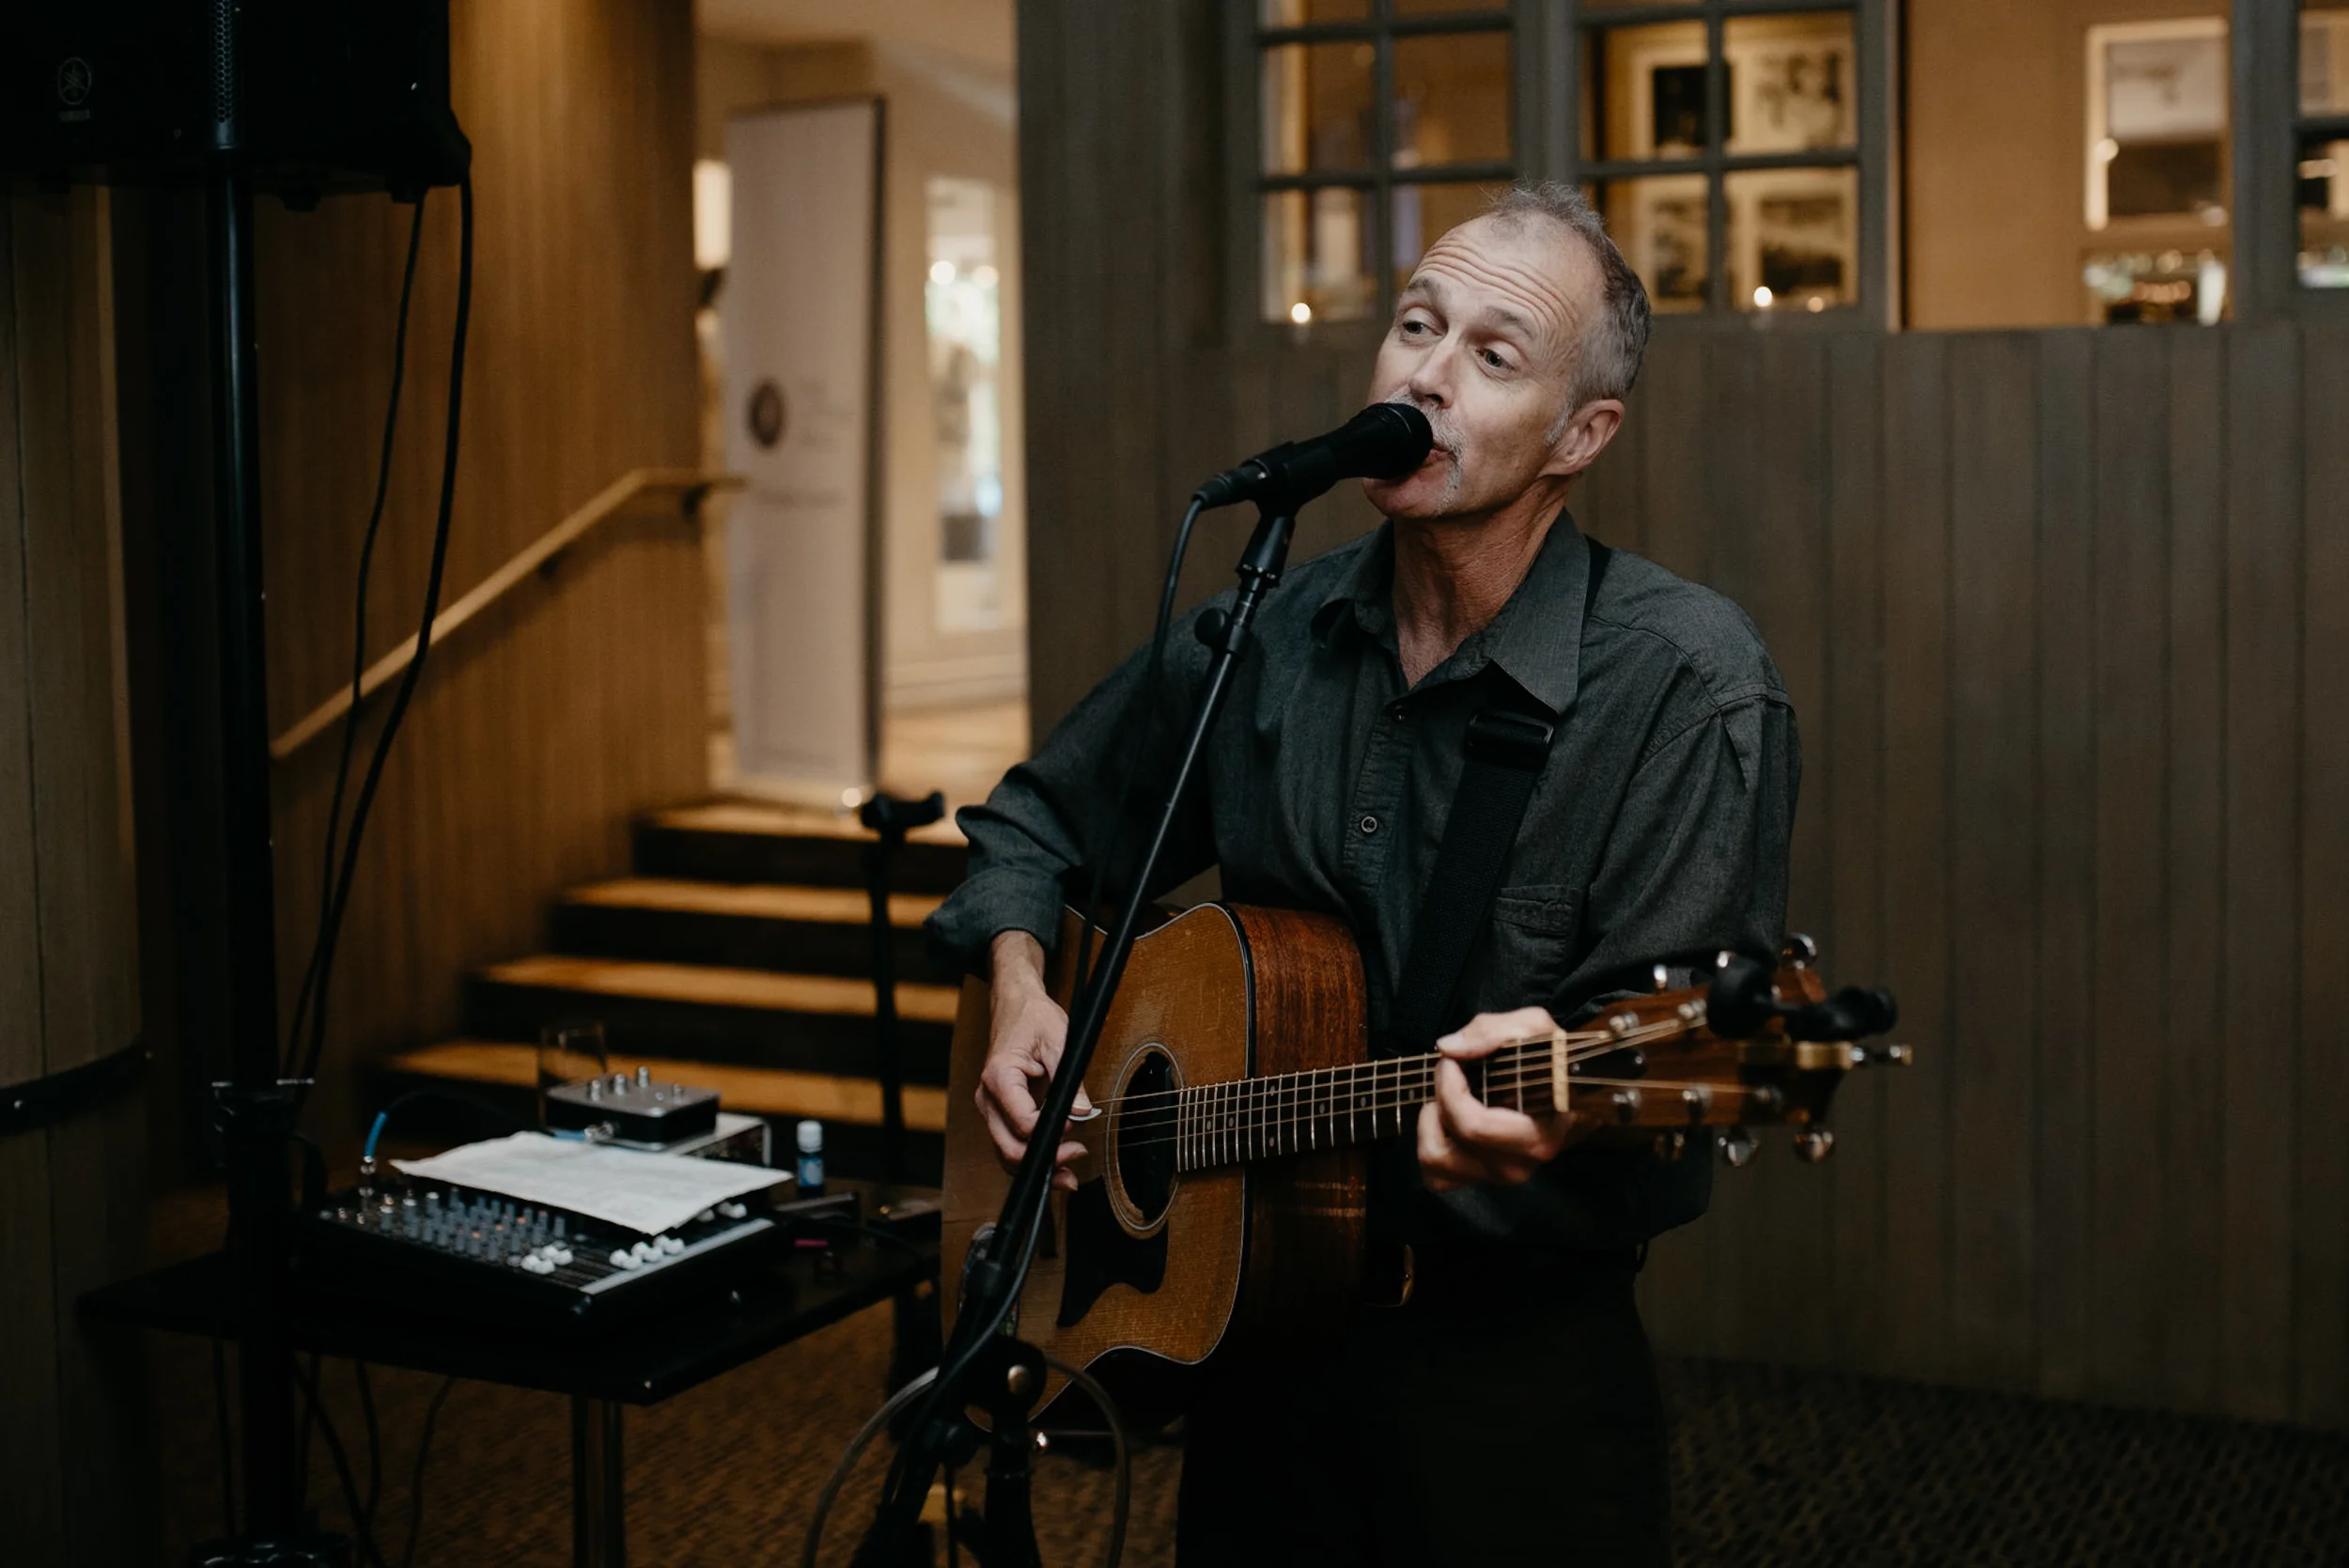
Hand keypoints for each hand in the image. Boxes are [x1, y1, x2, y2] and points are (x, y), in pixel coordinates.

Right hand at [975, 931, 1093, 1191]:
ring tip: (1069, 1176)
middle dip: (1044, 1160)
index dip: (1050, 1132)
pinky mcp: (999, 1113)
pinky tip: (1055, 1164)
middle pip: (1009, 1147)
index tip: (1075, 1129)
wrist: (1016, 1006)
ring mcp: (990, 1108)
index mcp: (999, 1077)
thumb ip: (1070, 1080)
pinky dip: (1031, 1159)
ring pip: (1006, 1154)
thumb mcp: (1059, 1041)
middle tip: (1078, 1156)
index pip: (1022, 1122)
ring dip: (1037, 1168)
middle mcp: (988, 1098)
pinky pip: (1010, 1144)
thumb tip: (1081, 1113)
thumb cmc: (1034, 1018)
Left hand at [1417, 1006, 1592, 1192]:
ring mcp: (1497, 1176)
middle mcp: (1518, 1165)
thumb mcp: (1533, 1028)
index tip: (1451, 1061)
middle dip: (1441, 1095)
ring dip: (1431, 1123)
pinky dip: (1431, 1144)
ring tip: (1448, 1098)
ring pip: (1435, 1161)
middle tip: (1450, 1071)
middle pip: (1452, 1139)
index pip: (1474, 1125)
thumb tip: (1448, 1049)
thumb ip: (1494, 1031)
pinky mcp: (1479, 1179)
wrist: (1567, 1088)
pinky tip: (1445, 1120)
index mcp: (1537, 1137)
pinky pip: (1435, 1175)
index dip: (1449, 1087)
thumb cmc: (1550, 1059)